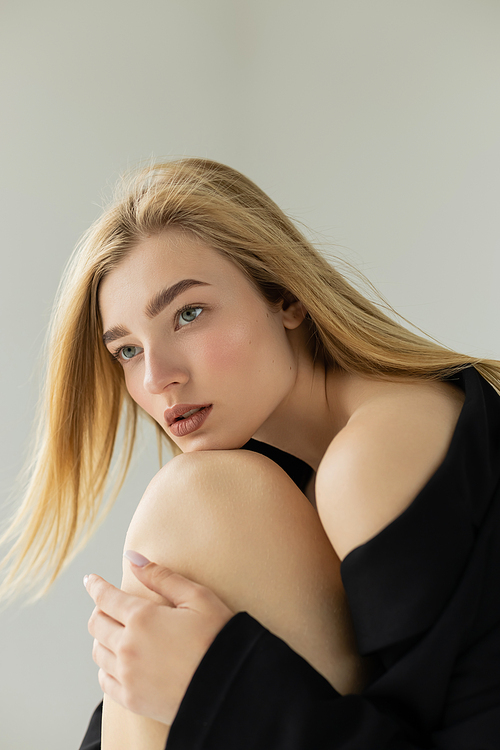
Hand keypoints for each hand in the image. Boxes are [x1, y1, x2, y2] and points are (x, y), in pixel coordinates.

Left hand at [85, 554, 233, 724]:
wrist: (231, 688)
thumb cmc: (219, 637)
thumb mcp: (197, 598)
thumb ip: (162, 577)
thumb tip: (132, 557)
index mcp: (142, 618)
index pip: (106, 598)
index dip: (96, 586)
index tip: (90, 580)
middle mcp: (128, 647)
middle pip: (96, 624)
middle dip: (100, 610)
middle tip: (108, 605)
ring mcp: (128, 675)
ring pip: (98, 652)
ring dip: (102, 638)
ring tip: (115, 632)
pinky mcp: (132, 699)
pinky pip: (104, 680)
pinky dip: (106, 667)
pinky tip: (119, 661)